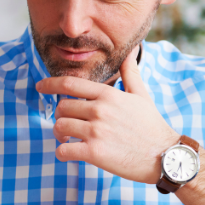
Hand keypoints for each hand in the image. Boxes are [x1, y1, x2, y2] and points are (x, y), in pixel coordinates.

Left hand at [37, 44, 178, 183]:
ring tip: (68, 139)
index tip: (40, 87)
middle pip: (62, 107)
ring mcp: (96, 132)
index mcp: (108, 95)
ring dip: (60, 135)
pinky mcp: (95, 153)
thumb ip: (130, 72)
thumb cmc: (152, 126)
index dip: (49, 84)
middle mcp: (100, 110)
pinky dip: (62, 152)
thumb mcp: (142, 95)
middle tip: (67, 125)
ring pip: (60, 127)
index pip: (70, 84)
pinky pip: (64, 150)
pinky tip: (70, 153)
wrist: (164, 156)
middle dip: (61, 116)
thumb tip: (132, 49)